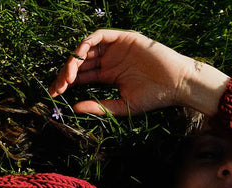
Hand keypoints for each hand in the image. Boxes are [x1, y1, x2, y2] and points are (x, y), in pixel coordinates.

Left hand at [50, 30, 228, 115]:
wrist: (176, 84)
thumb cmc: (153, 97)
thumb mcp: (122, 106)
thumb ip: (99, 106)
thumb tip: (74, 107)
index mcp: (108, 75)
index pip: (81, 76)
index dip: (66, 83)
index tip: (55, 94)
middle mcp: (109, 60)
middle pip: (80, 62)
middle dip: (66, 72)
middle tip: (59, 86)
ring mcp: (116, 48)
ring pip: (87, 48)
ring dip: (74, 58)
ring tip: (68, 74)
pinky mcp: (124, 38)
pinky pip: (101, 36)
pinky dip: (88, 43)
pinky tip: (80, 55)